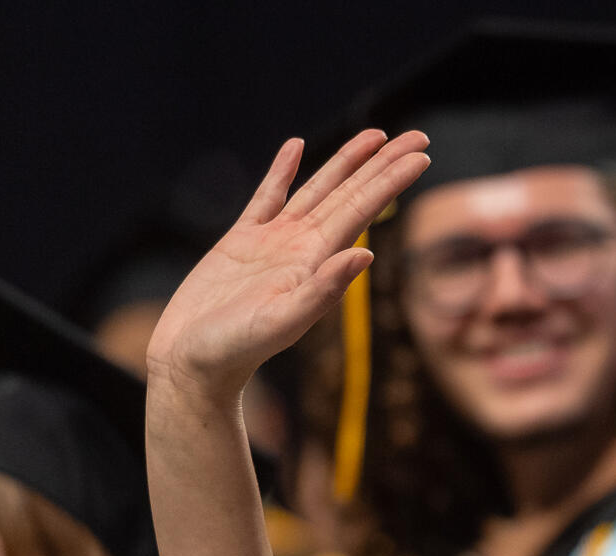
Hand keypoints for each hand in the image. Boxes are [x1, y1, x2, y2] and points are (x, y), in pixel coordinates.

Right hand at [145, 130, 428, 398]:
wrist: (193, 362)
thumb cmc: (237, 350)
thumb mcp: (284, 322)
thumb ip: (324, 291)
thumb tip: (365, 256)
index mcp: (316, 261)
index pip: (362, 210)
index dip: (391, 180)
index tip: (422, 154)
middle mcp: (302, 247)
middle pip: (350, 193)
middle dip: (383, 164)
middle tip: (418, 134)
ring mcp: (272, 241)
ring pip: (317, 189)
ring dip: (346, 162)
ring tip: (375, 134)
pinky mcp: (240, 241)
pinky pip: (266, 196)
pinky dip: (283, 171)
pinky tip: (297, 146)